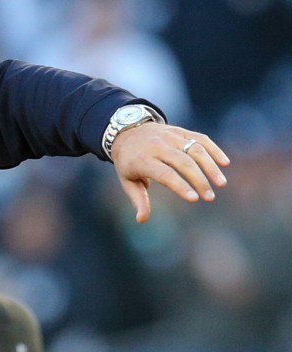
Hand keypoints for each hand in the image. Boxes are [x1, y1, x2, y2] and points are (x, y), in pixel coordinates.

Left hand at [111, 123, 229, 222]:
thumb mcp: (127, 181)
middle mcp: (157, 146)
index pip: (165, 174)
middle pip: (183, 162)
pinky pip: (200, 138)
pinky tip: (225, 163)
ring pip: (195, 149)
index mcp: (142, 160)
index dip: (180, 186)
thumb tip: (142, 220)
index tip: (194, 199)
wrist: (126, 132)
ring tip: (221, 184)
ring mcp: (170, 136)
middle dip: (199, 180)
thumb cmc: (129, 162)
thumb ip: (138, 199)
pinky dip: (214, 150)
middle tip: (210, 198)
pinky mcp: (180, 131)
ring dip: (211, 166)